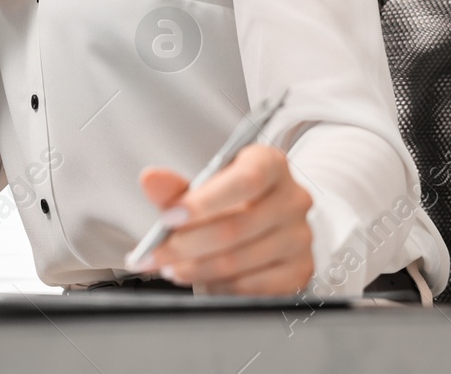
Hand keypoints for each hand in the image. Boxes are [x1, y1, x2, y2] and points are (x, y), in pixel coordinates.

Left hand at [135, 144, 313, 294]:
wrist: (262, 228)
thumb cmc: (228, 203)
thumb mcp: (200, 189)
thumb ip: (174, 187)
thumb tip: (150, 179)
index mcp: (271, 164)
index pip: (244, 180)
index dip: (204, 203)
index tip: (168, 218)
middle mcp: (293, 198)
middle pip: (236, 227)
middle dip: (187, 245)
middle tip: (156, 255)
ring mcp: (300, 237)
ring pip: (239, 260)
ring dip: (196, 268)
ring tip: (171, 268)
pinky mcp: (300, 270)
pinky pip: (251, 286)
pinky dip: (219, 286)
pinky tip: (202, 280)